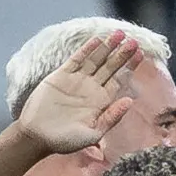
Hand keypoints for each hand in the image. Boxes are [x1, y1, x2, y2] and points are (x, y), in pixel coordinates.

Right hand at [15, 31, 136, 155]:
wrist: (35, 137)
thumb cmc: (63, 141)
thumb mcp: (92, 134)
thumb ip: (111, 118)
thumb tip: (129, 101)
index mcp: (101, 101)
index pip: (120, 79)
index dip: (130, 67)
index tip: (140, 54)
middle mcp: (91, 88)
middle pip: (111, 66)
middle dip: (122, 54)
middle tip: (133, 41)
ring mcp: (76, 81)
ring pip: (96, 60)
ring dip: (107, 47)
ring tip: (119, 34)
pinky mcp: (60, 76)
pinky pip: (76, 60)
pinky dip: (86, 50)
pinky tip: (97, 40)